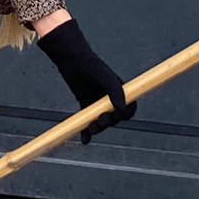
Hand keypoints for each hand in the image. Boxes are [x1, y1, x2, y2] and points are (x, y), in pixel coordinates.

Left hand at [36, 18, 136, 143]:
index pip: (128, 109)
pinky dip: (86, 131)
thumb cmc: (90, 65)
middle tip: (99, 121)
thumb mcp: (105, 78)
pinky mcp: (84, 102)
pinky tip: (84, 140)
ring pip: (100, 121)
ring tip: (91, 129)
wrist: (71, 59)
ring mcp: (97, 101)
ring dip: (97, 128)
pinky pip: (87, 120)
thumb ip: (115, 93)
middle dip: (107, 123)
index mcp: (119, 91)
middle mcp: (109, 97)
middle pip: (113, 118)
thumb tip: (122, 111)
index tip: (117, 118)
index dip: (125, 116)